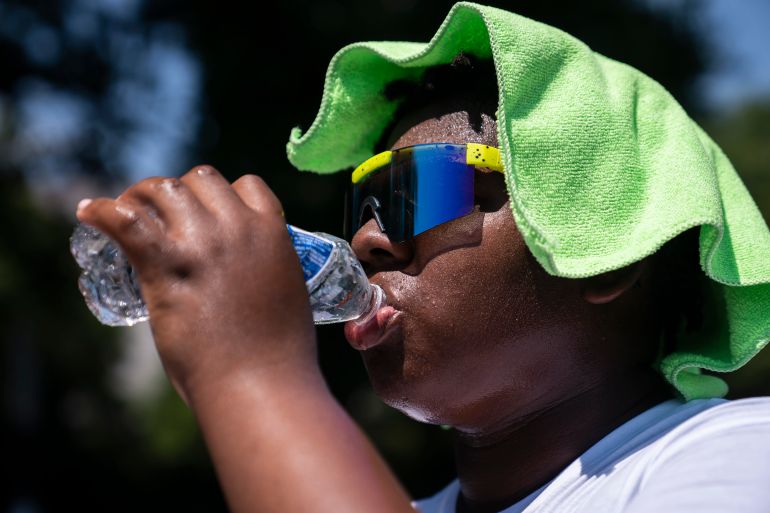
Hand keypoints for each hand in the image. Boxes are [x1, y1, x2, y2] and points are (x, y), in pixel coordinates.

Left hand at [76, 166, 316, 402]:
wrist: (260, 382)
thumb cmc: (278, 354)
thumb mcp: (286, 294)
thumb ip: (263, 272)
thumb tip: (243, 278)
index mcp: (273, 233)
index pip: (247, 185)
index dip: (225, 195)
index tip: (209, 211)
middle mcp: (238, 227)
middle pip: (201, 179)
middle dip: (181, 191)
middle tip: (162, 213)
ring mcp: (201, 243)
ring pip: (164, 189)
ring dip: (143, 194)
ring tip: (127, 209)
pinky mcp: (166, 265)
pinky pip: (126, 221)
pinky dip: (103, 212)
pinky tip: (88, 212)